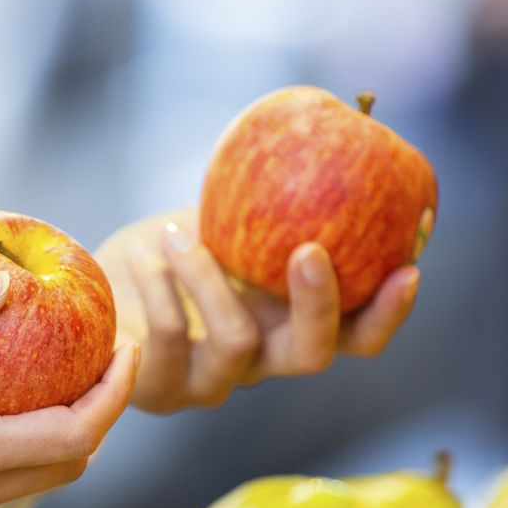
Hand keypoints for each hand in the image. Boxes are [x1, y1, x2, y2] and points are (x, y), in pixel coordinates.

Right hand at [0, 272, 138, 507]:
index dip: (113, 395)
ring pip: (37, 481)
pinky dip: (19, 452)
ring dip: (61, 435)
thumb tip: (2, 285)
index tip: (125, 349)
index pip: (72, 437)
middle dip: (99, 414)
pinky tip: (2, 412)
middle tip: (102, 358)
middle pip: (69, 465)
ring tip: (60, 379)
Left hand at [95, 209, 420, 413]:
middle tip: (308, 250)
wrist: (98, 284)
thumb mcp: (227, 216)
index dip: (389, 311)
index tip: (409, 265)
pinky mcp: (156, 389)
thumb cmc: (169, 244)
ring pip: (237, 342)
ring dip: (210, 281)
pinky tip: (145, 253)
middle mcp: (261, 364)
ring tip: (176, 235)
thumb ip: (276, 195)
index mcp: (290, 326)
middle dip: (319, 304)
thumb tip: (338, 118)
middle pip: (313, 356)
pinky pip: (170, 342)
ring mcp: (209, 384)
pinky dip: (159, 289)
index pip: (359, 337)